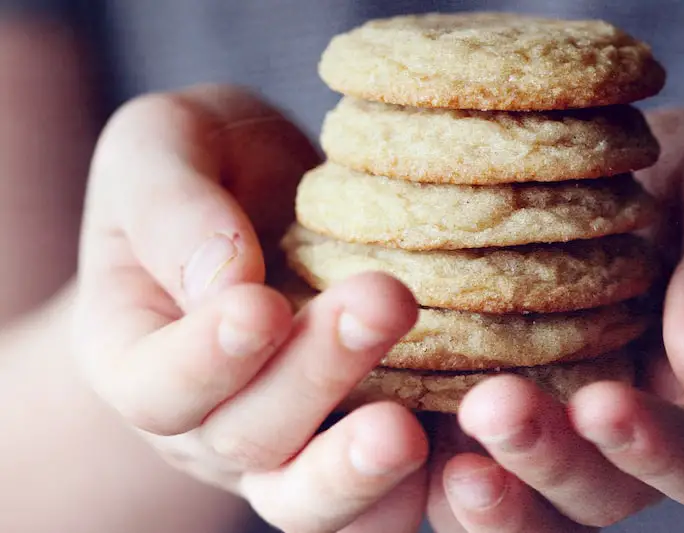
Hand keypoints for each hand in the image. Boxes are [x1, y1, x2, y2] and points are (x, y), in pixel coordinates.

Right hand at [72, 85, 429, 532]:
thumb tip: (225, 281)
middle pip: (248, 438)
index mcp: (137, 352)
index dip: (205, 359)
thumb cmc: (210, 163)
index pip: (156, 385)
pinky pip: (379, 501)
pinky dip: (416, 490)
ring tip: (406, 431)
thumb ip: (172, 207)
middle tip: (384, 304)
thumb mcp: (164, 146)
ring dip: (359, 470)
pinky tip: (462, 457)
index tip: (262, 307)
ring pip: (309, 499)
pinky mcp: (354, 449)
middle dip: (316, 378)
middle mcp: (205, 422)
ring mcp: (282, 447)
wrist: (273, 194)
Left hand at [426, 108, 683, 530]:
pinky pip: (459, 461)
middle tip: (493, 408)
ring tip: (435, 454)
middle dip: (548, 463)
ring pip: (526, 506)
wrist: (644, 193)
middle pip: (600, 497)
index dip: (658, 447)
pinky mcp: (492, 417)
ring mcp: (563, 439)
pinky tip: (381, 422)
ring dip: (485, 493)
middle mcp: (635, 446)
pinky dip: (425, 461)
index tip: (602, 406)